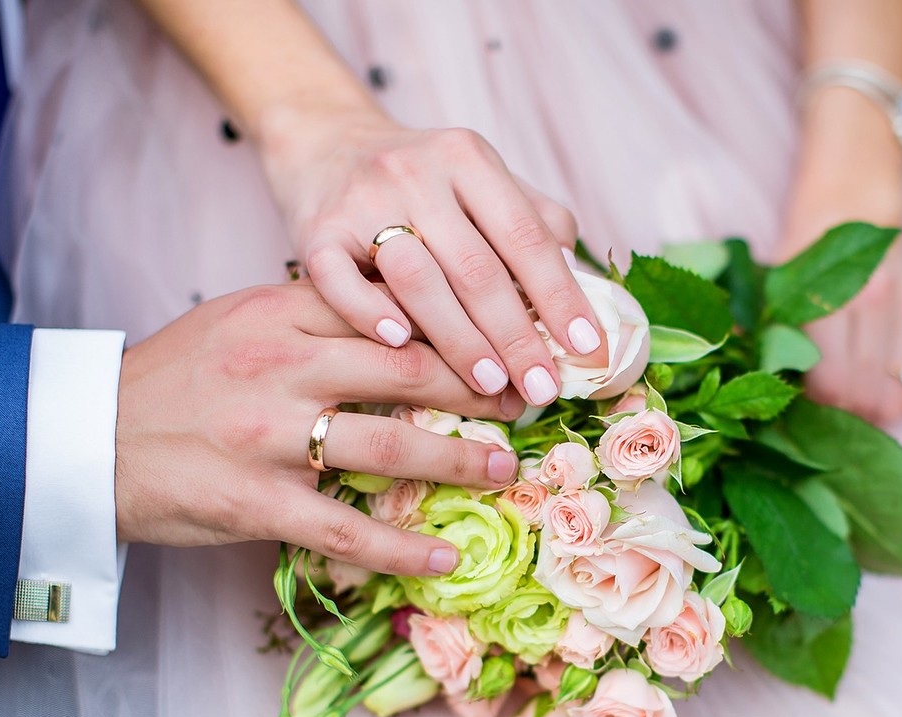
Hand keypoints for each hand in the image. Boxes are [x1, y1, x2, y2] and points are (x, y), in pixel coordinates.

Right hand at [116, 283, 524, 575]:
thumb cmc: (177, 378)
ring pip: (390, 445)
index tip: (508, 343)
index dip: (462, 328)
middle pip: (408, 369)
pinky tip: (446, 556)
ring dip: (460, 460)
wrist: (88, 437)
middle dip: (480, 388)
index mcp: (280, 313)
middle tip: (526, 402)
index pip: (392, 310)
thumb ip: (317, 315)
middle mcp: (280, 367)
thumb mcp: (241, 320)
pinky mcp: (255, 501)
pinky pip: (345, 527)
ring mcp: (269, 436)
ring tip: (506, 470)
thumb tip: (407, 313)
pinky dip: (402, 546)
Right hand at [257, 100, 608, 406]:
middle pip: (477, 266)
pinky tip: (401, 345)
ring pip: (417, 278)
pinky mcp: (314, 230)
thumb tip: (586, 290)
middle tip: (543, 388)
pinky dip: (371, 314)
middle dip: (517, 335)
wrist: (323, 143)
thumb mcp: (480, 182)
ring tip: (490, 383)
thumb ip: (534, 224)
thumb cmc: (421, 182)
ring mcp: (361, 199)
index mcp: (469, 159)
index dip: (561, 296)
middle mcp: (416, 172)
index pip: (527, 235)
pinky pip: (340, 279)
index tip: (587, 350)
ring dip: (458, 337)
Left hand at [779, 86, 901, 425]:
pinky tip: (892, 393)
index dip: (823, 408)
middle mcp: (877, 297)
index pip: (833, 386)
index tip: (816, 404)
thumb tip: (736, 388)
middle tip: (841, 412)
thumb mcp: (772, 299)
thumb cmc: (805, 270)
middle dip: (852, 414)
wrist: (852, 217)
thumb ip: (760, 343)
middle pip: (868, 394)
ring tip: (865, 403)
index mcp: (828, 299)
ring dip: (882, 409)